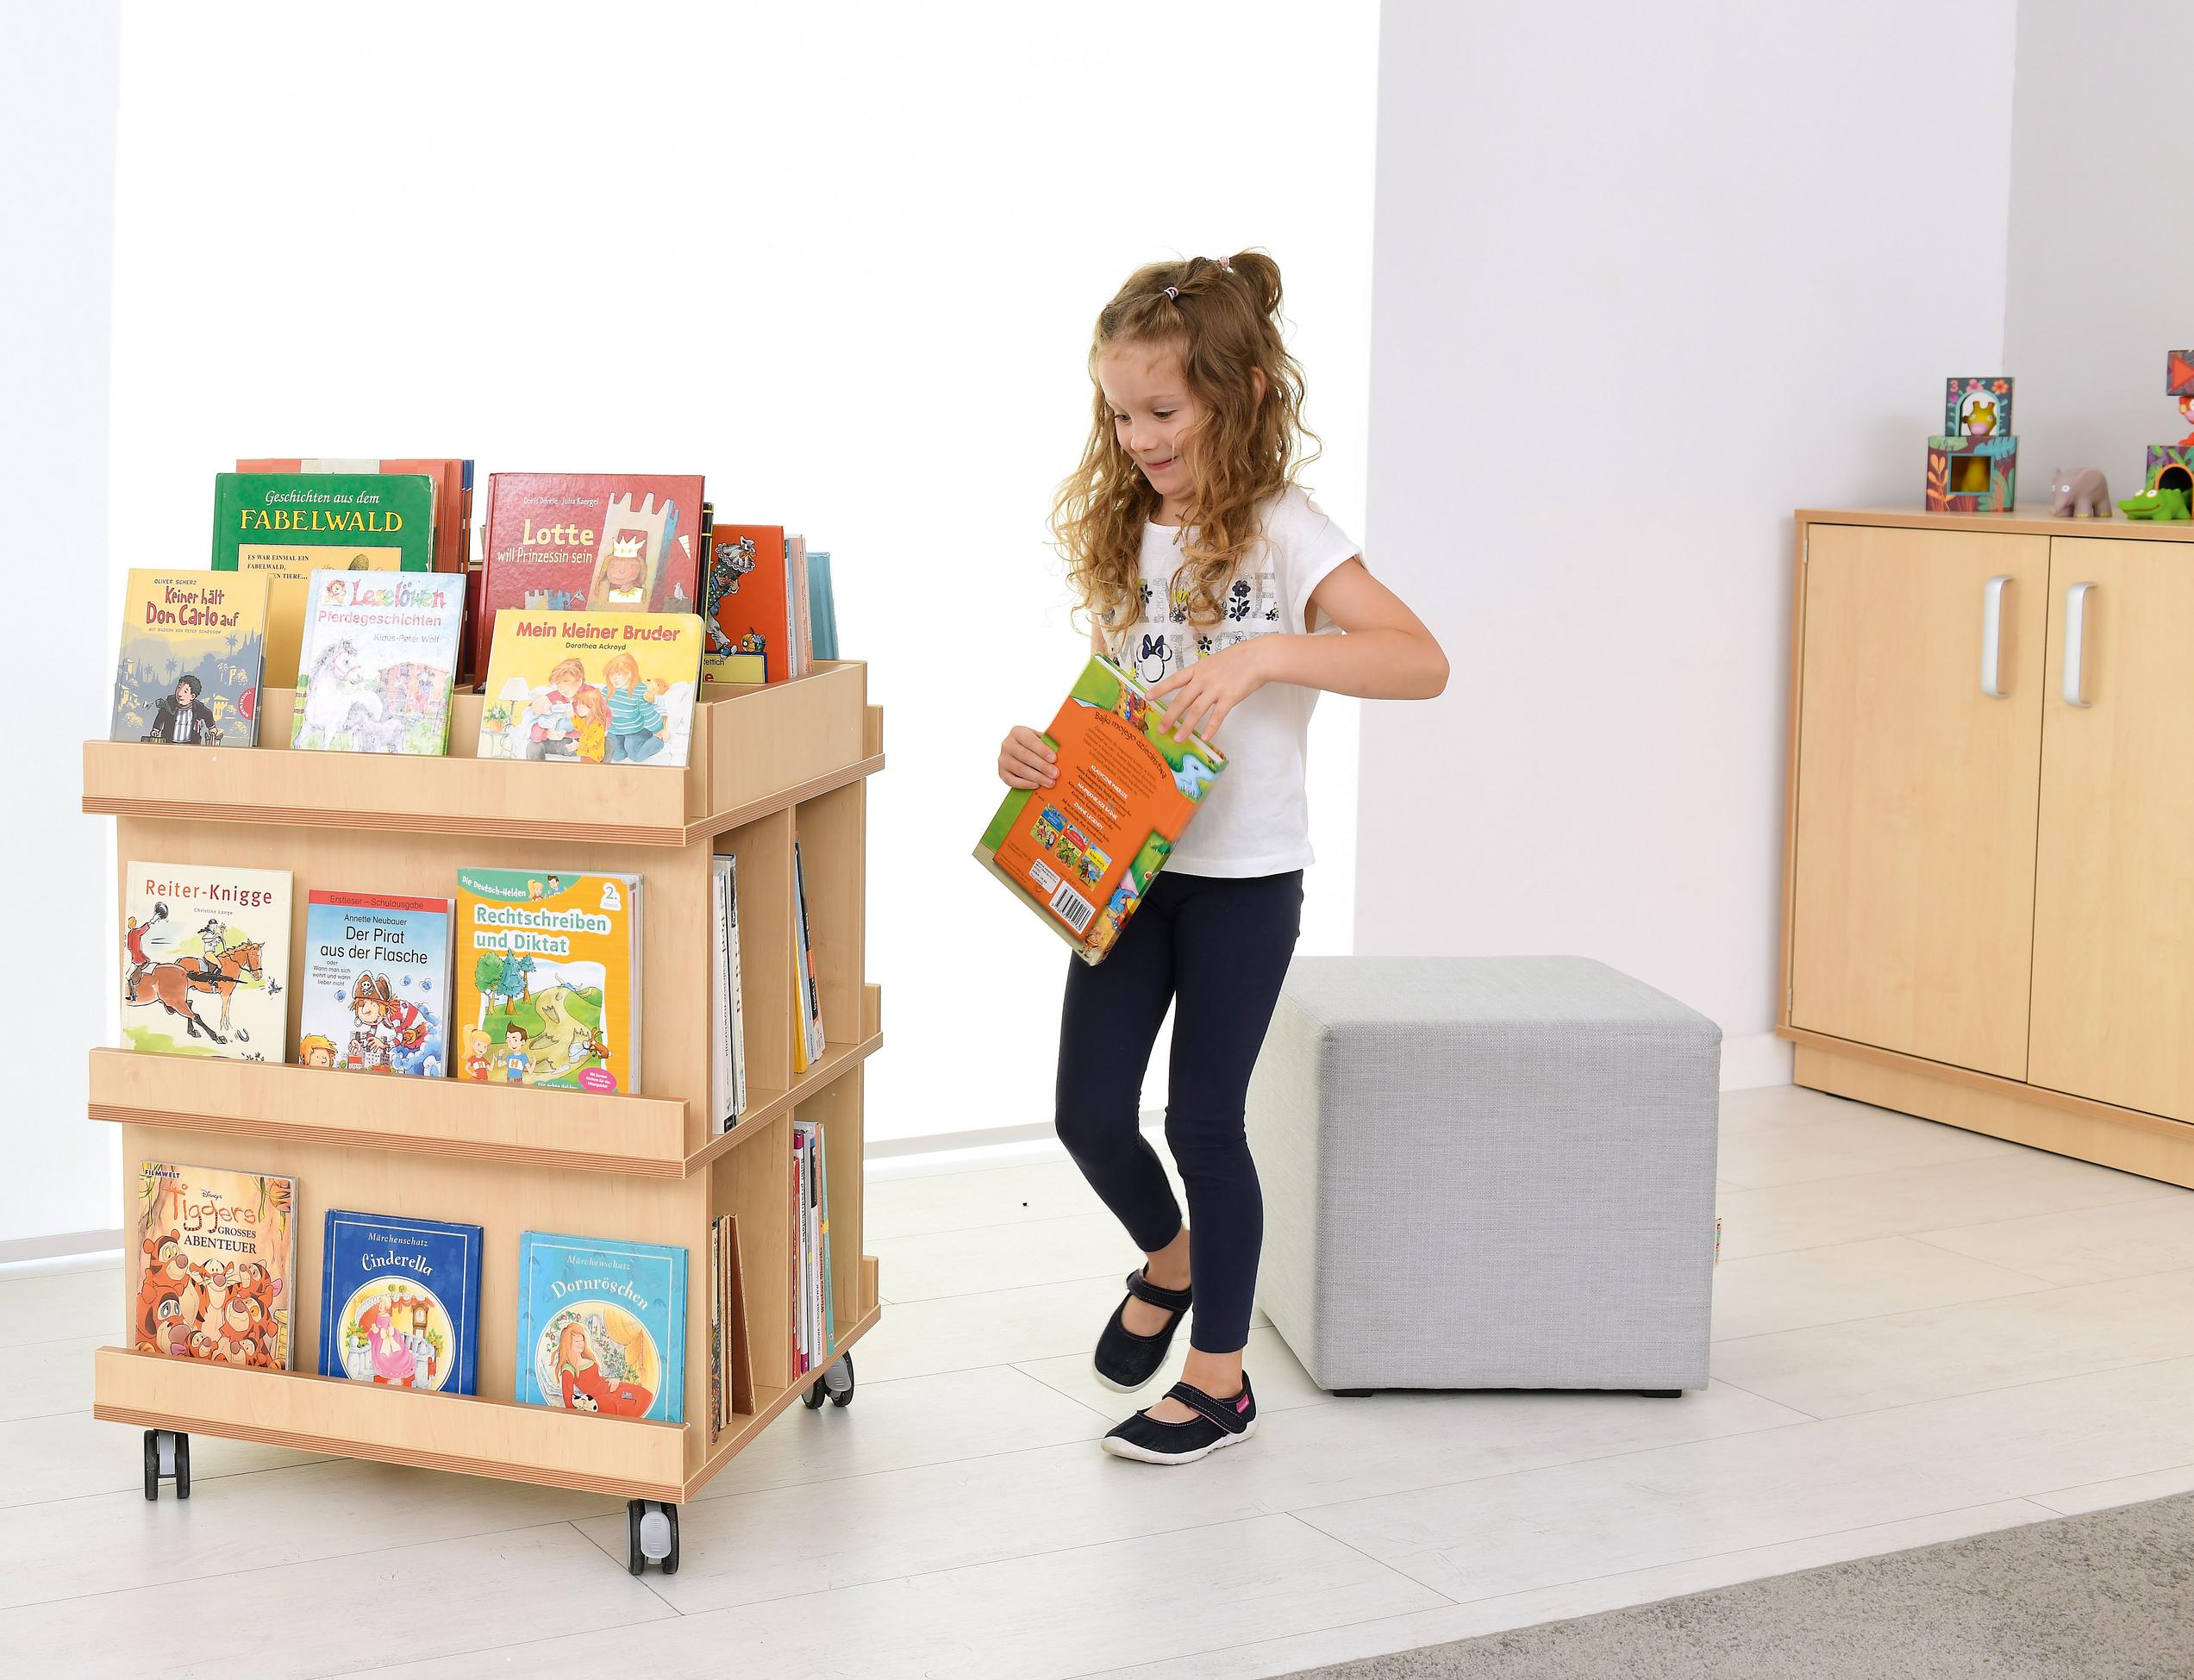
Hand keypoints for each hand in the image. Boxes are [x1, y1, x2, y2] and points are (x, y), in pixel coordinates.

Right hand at [998, 724, 1056, 787]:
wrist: (1020, 751)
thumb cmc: (1035, 746)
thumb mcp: (1040, 739)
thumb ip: (1048, 742)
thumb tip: (1064, 750)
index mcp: (1017, 732)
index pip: (1029, 740)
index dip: (1042, 750)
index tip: (1054, 759)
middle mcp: (1007, 744)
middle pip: (1025, 756)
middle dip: (1042, 766)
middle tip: (1055, 774)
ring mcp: (1003, 759)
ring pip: (1020, 769)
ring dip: (1036, 777)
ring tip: (1050, 782)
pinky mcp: (1001, 772)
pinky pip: (1012, 781)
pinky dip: (1025, 784)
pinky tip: (1036, 785)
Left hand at [1147, 638, 1270, 742]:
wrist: (1257, 657)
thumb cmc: (1237, 658)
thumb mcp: (1213, 661)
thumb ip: (1202, 674)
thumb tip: (1192, 687)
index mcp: (1197, 670)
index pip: (1174, 680)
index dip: (1160, 689)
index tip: (1147, 697)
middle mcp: (1203, 680)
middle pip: (1181, 700)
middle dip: (1169, 716)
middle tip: (1161, 729)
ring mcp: (1215, 689)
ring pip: (1196, 711)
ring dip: (1186, 727)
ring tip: (1178, 739)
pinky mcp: (1229, 698)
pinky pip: (1217, 716)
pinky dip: (1210, 728)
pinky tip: (1205, 738)